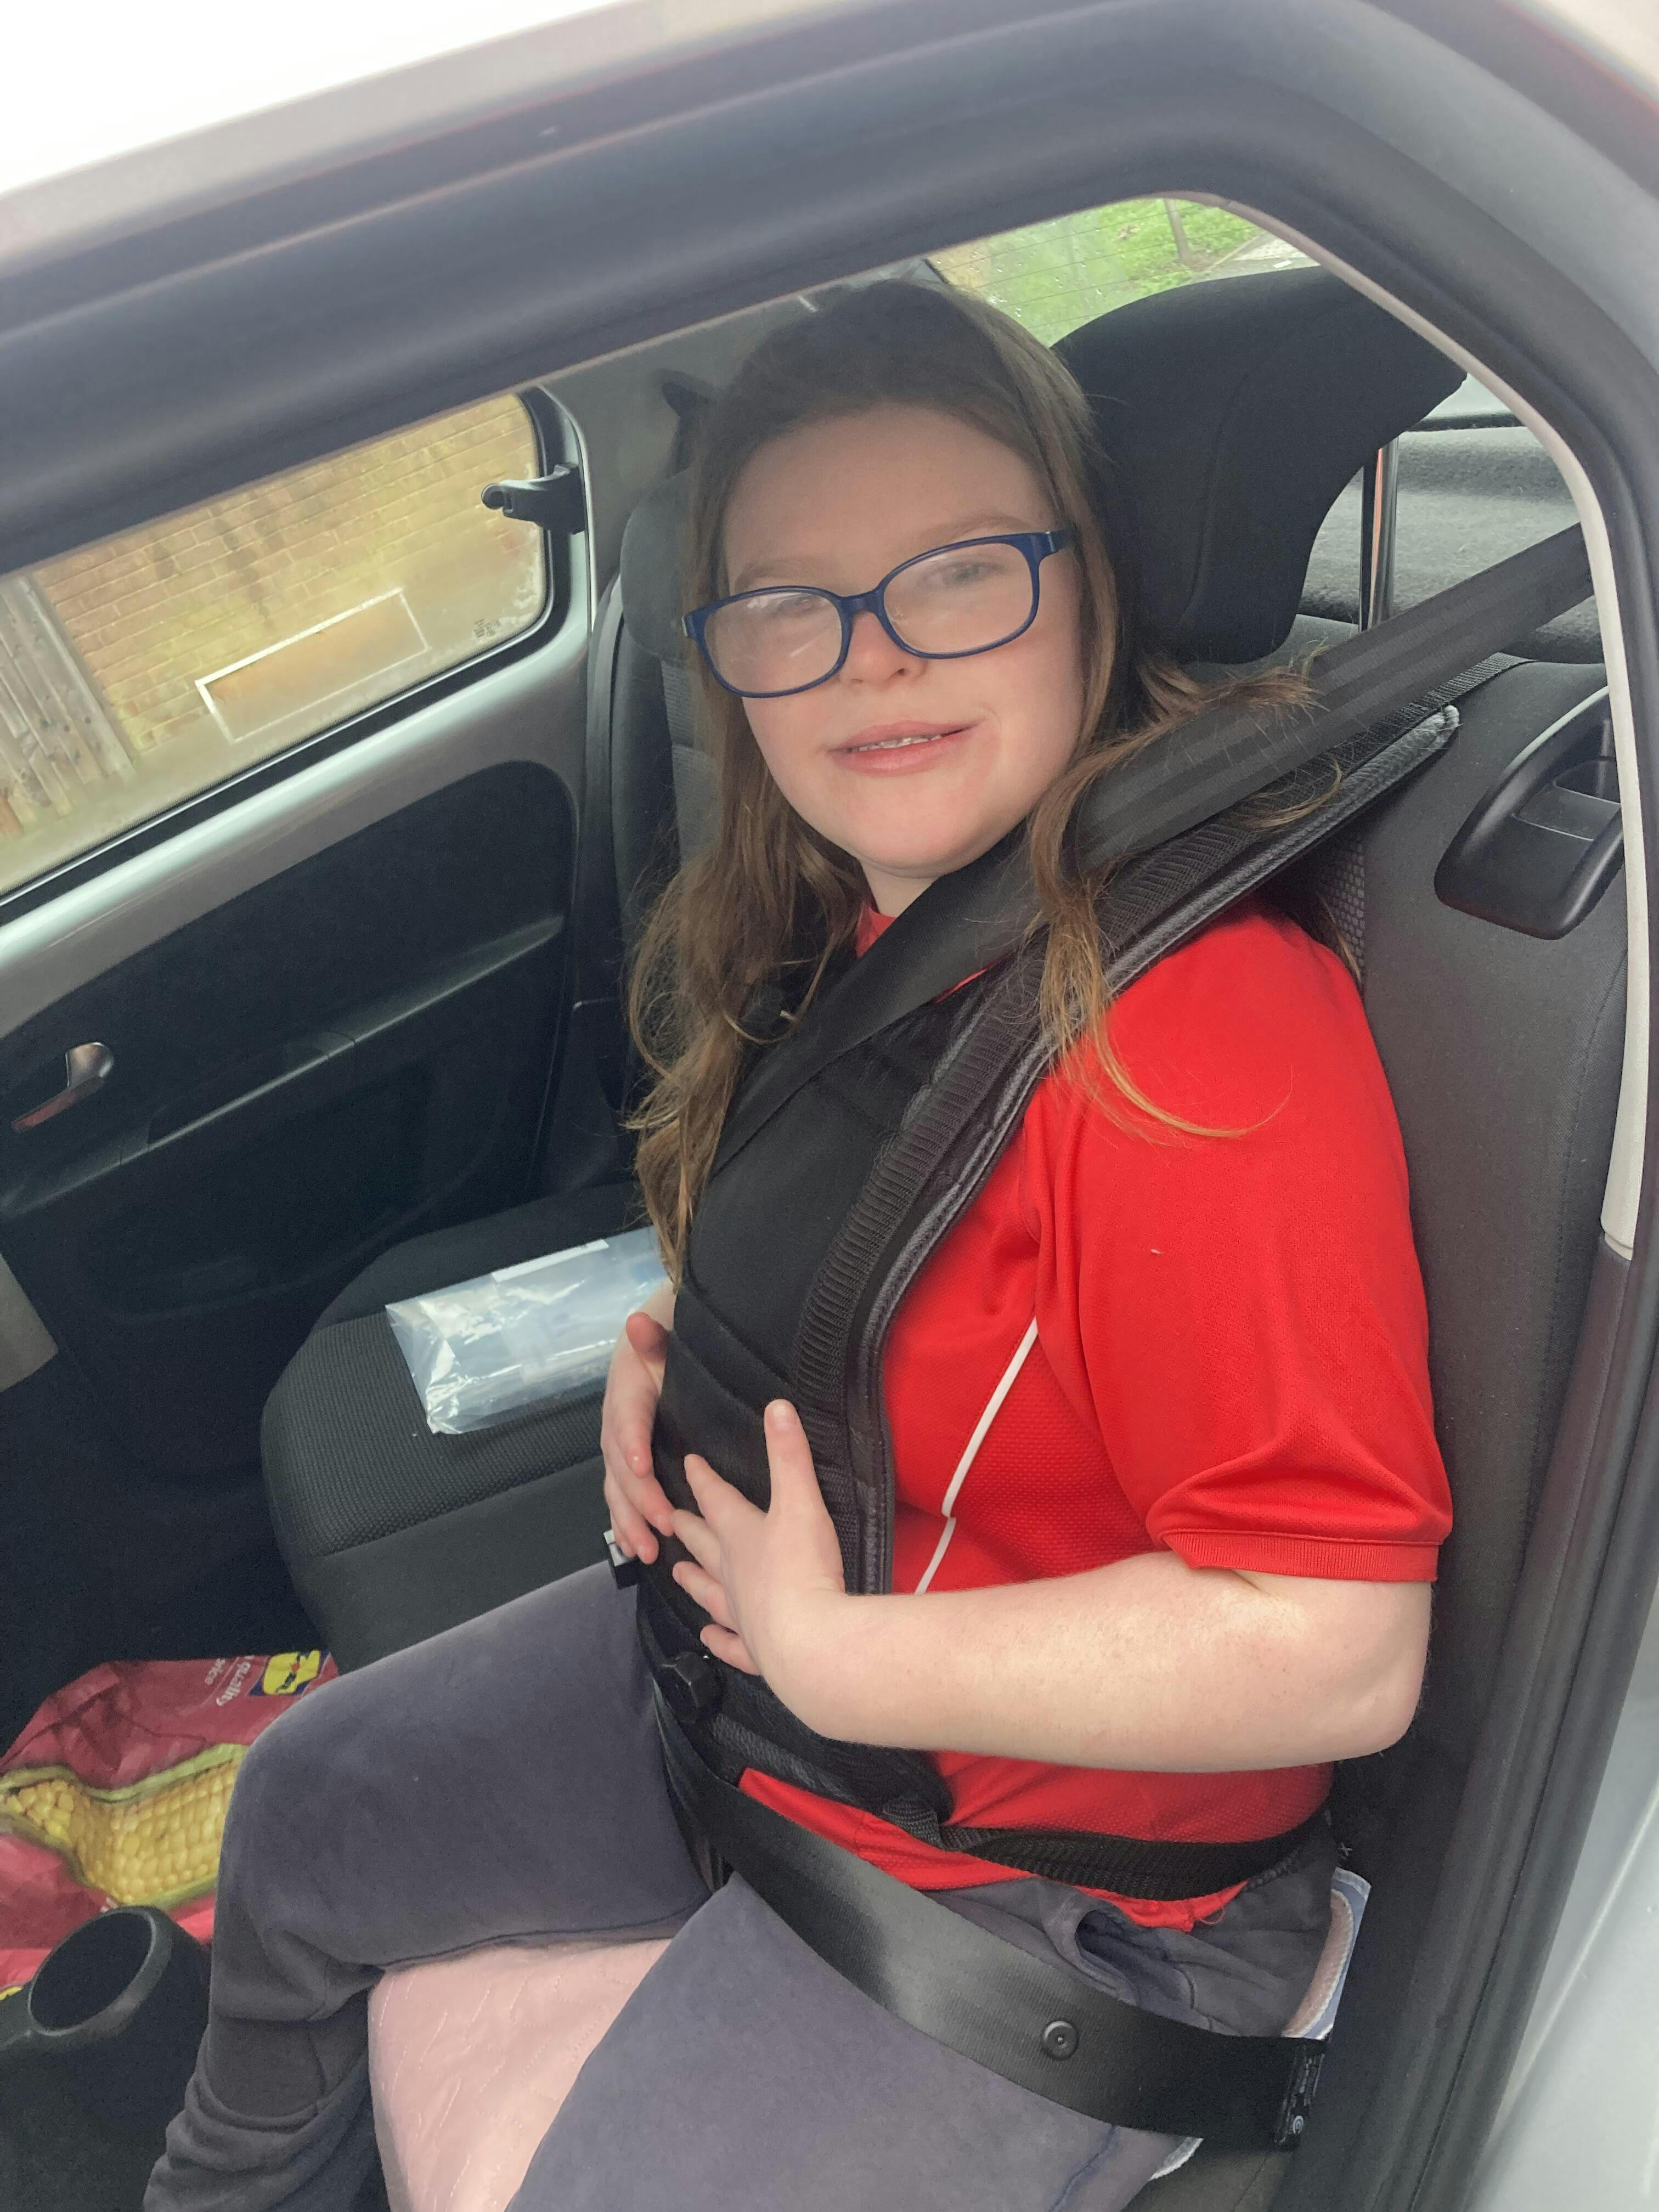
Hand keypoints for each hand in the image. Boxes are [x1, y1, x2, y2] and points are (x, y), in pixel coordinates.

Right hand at [601, 1287, 675, 1563]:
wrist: (652, 1341)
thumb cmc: (665, 1342)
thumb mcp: (662, 1335)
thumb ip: (652, 1334)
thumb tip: (636, 1321)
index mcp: (627, 1391)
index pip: (626, 1419)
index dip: (631, 1443)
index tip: (641, 1467)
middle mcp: (616, 1422)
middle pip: (620, 1464)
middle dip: (639, 1497)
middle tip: (663, 1524)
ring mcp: (617, 1446)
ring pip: (617, 1488)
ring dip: (630, 1521)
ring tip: (647, 1551)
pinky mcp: (624, 1463)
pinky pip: (619, 1497)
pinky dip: (625, 1523)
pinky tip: (635, 1550)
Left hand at [670, 1399, 849, 1719]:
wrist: (808, 1642)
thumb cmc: (803, 1568)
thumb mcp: (800, 1502)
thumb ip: (789, 1455)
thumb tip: (777, 1406)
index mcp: (740, 1534)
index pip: (715, 1499)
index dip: (703, 1480)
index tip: (689, 1464)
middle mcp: (731, 1574)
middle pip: (705, 1545)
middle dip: (689, 1528)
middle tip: (670, 1519)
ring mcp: (740, 1614)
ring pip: (710, 1592)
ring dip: (694, 1580)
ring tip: (677, 1571)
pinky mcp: (755, 1649)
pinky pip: (731, 1643)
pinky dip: (719, 1640)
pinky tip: (708, 1637)